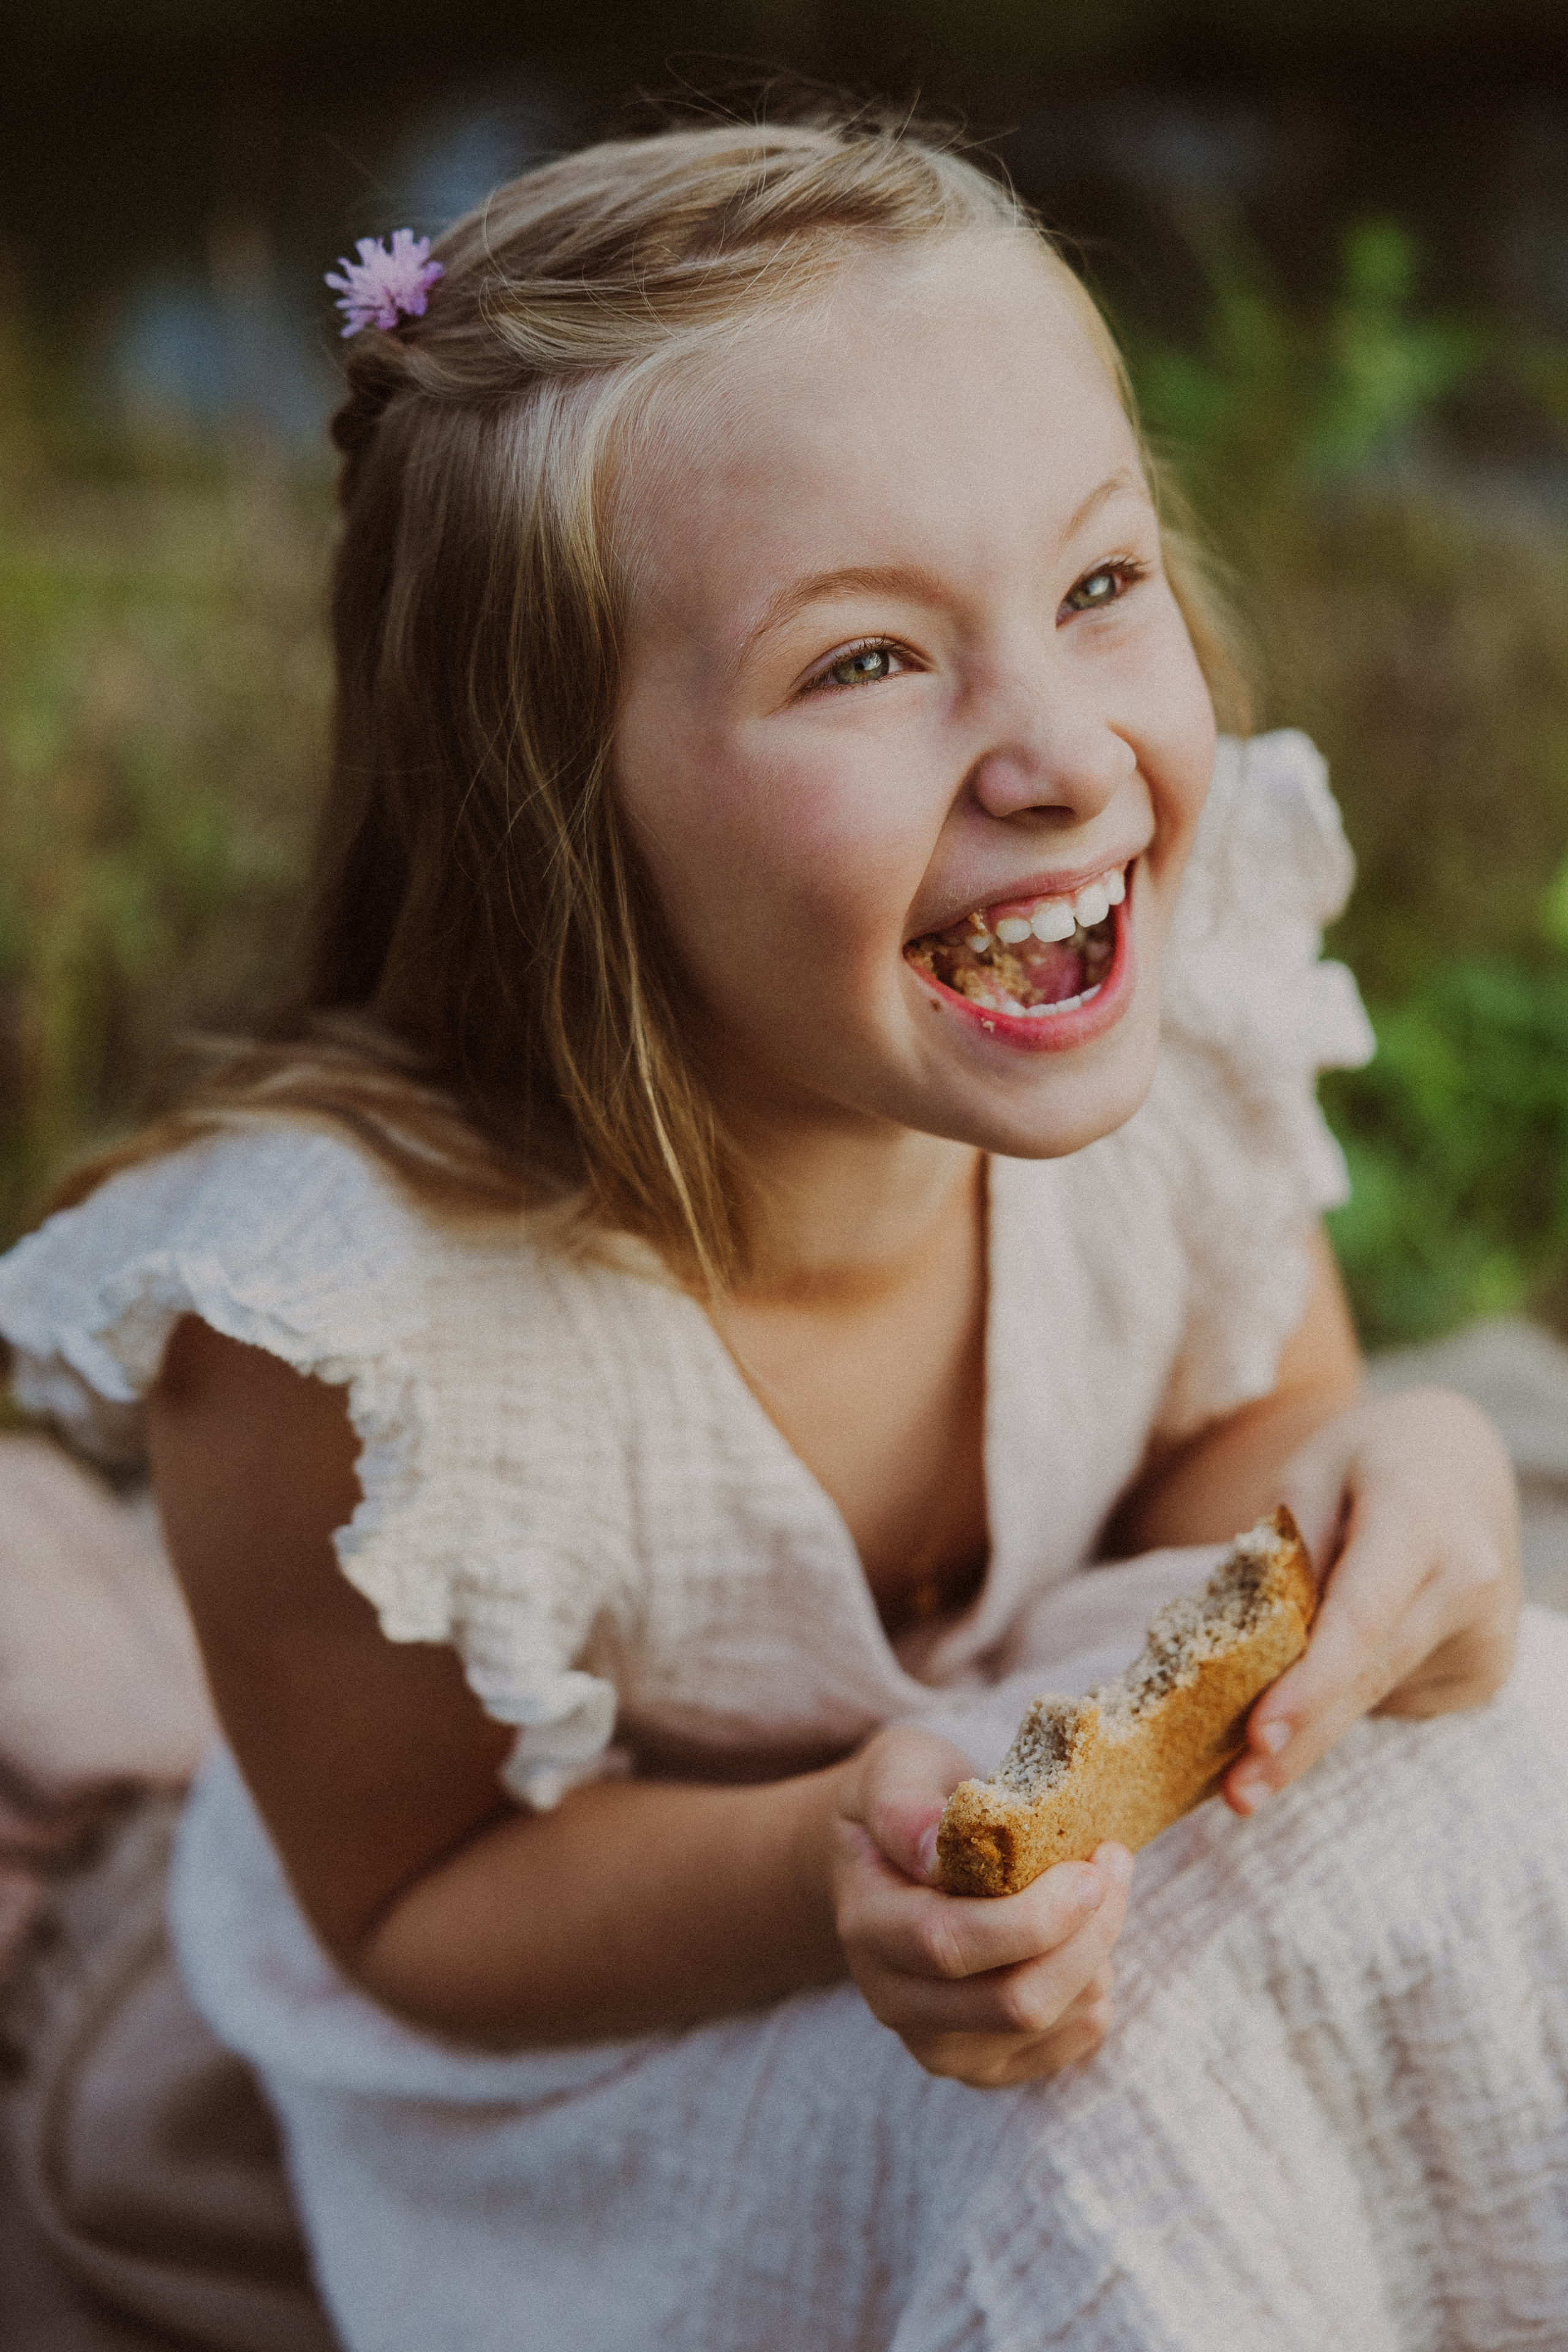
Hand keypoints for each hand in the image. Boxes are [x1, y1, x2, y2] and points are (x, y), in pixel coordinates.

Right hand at [830, 1725, 1131, 2086]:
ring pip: (1047, 2023)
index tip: (1088, 1870)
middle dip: (1085, 1937)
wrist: (887, 1857)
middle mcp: (894, 2001)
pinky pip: (1066, 2045)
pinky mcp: (984, 2066)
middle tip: (1111, 1867)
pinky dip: (1094, 1992)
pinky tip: (1083, 1941)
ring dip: (1096, 1955)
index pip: (952, 1946)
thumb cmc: (905, 1801)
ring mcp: (938, 2044)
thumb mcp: (894, 1772)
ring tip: (1097, 1892)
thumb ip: (905, 1808)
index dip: (1034, 1918)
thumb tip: (937, 1851)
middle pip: (1014, 2003)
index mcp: (868, 1927)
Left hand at [1225, 1386, 1520, 1814]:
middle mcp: (1471, 1584)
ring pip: (1377, 1697)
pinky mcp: (1484, 1672)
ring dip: (1310, 1725)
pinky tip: (1315, 1688)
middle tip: (1236, 1795)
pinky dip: (1343, 1701)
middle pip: (1369, 1676)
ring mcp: (1487, 1637)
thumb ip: (1286, 1553)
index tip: (1257, 1734)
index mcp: (1423, 1521)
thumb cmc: (1367, 1461)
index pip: (1361, 1618)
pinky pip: (1393, 1698)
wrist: (1458, 1460)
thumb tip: (1258, 1648)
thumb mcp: (1312, 1471)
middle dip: (1300, 1741)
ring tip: (1245, 1750)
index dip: (1310, 1684)